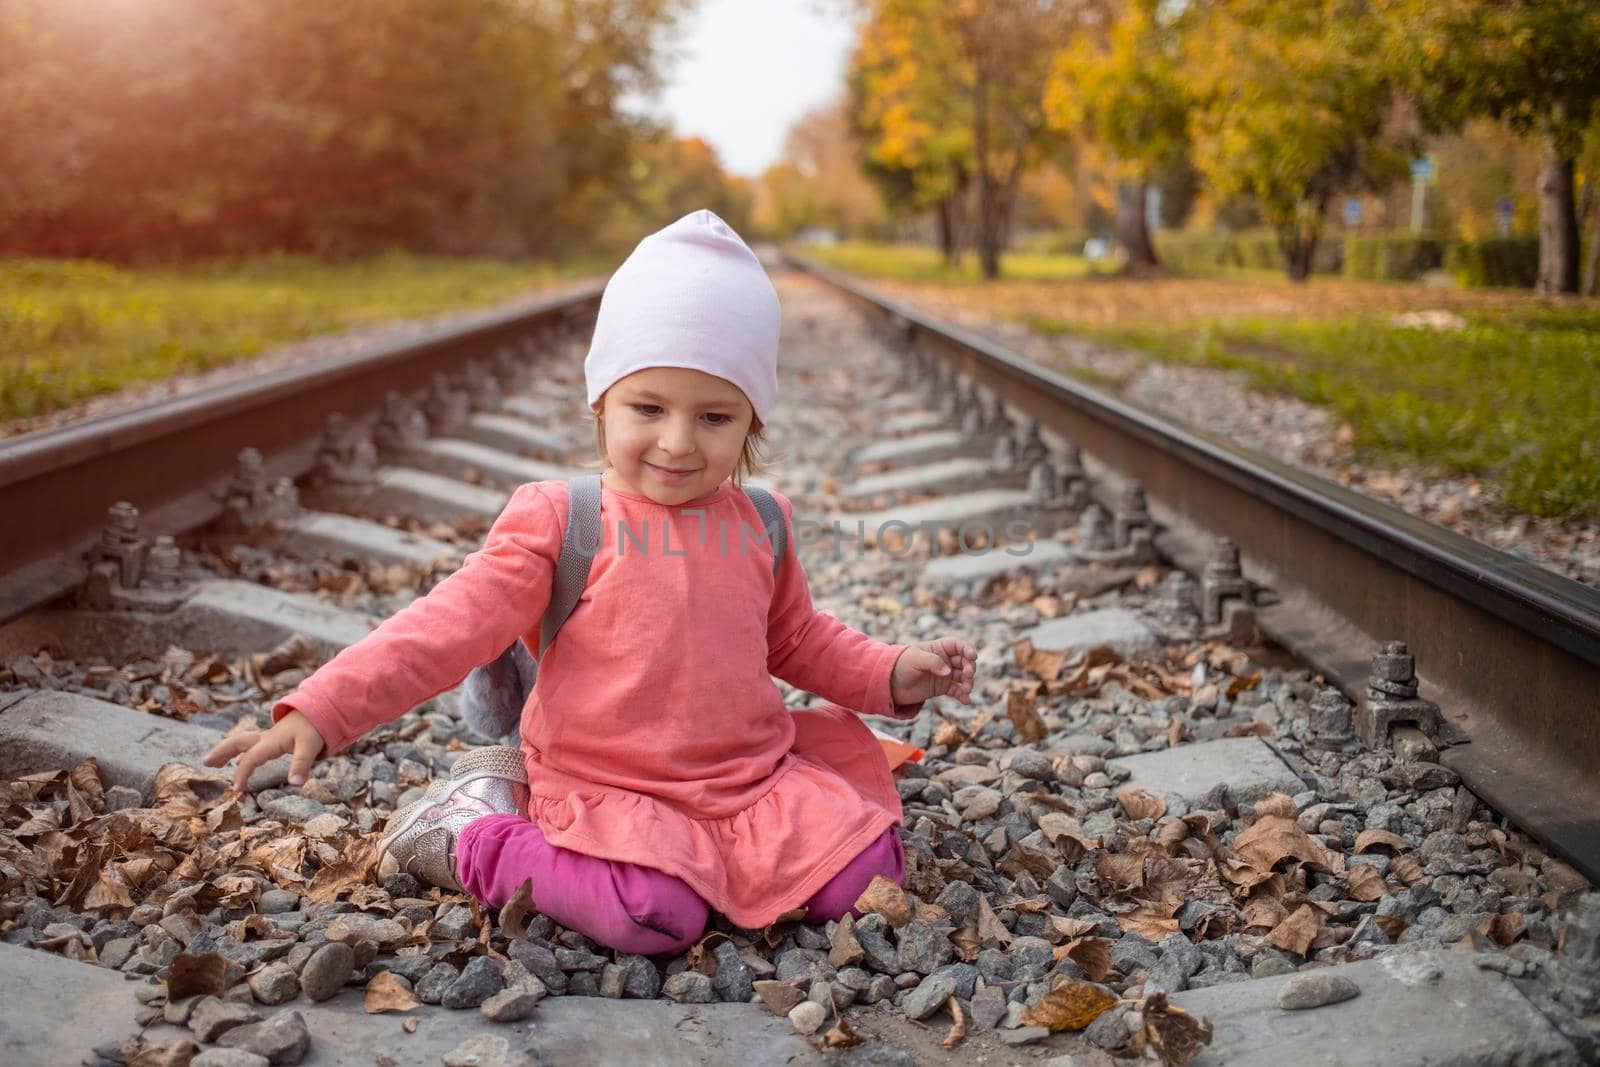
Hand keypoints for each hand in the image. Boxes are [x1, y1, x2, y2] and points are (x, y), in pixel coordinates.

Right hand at [203, 710, 326, 794]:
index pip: (250, 759)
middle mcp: (265, 738)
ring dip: (226, 751)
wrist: (320, 710)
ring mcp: (267, 737)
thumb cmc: (314, 729)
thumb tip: (295, 784)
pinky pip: (250, 745)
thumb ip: (301, 765)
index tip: (236, 790)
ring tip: (212, 762)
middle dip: (221, 752)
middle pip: (237, 742)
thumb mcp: (310, 748)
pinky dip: (239, 751)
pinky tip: (237, 759)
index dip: (242, 774)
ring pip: (241, 742)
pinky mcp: (273, 738)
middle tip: (206, 762)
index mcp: (270, 741)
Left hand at [890, 637, 975, 710]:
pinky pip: (956, 690)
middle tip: (967, 676)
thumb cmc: (901, 665)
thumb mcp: (915, 660)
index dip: (967, 649)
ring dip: (968, 682)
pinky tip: (966, 701)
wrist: (890, 683)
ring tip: (966, 690)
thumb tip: (948, 672)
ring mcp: (944, 674)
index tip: (972, 656)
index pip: (958, 645)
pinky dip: (963, 695)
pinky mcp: (941, 688)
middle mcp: (944, 660)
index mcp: (938, 648)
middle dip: (969, 668)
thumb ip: (932, 662)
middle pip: (964, 661)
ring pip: (963, 676)